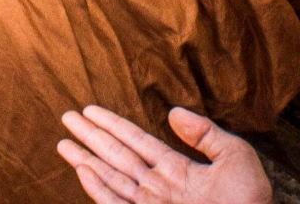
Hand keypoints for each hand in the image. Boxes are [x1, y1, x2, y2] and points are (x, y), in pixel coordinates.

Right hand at [57, 105, 271, 203]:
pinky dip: (98, 191)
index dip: (114, 125)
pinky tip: (84, 172)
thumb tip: (173, 113)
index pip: (138, 142)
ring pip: (111, 179)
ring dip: (86, 160)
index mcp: (179, 173)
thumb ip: (206, 134)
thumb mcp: (236, 160)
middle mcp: (159, 190)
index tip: (91, 109)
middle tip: (66, 116)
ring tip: (62, 143)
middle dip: (92, 137)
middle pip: (117, 157)